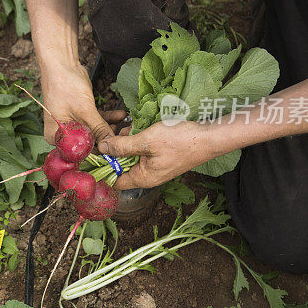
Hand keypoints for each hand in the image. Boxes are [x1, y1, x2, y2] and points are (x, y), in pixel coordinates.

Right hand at [40, 62, 126, 144]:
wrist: (61, 64)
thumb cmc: (66, 87)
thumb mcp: (84, 111)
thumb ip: (99, 129)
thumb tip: (111, 145)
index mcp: (56, 137)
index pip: (78, 152)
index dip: (97, 152)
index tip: (114, 150)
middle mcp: (62, 134)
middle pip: (86, 142)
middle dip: (105, 138)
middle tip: (124, 136)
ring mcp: (71, 124)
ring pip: (93, 131)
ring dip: (109, 127)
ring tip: (124, 123)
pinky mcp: (80, 114)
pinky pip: (94, 121)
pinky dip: (106, 118)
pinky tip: (120, 115)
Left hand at [98, 120, 219, 189]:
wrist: (210, 137)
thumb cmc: (180, 141)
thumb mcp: (146, 141)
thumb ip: (122, 146)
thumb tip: (102, 148)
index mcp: (143, 178)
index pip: (115, 180)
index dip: (104, 167)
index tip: (97, 151)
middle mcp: (148, 175)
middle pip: (122, 165)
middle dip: (117, 148)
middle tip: (118, 132)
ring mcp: (156, 165)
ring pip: (132, 153)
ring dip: (129, 139)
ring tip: (133, 126)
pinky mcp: (162, 156)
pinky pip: (144, 148)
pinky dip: (140, 137)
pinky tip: (143, 126)